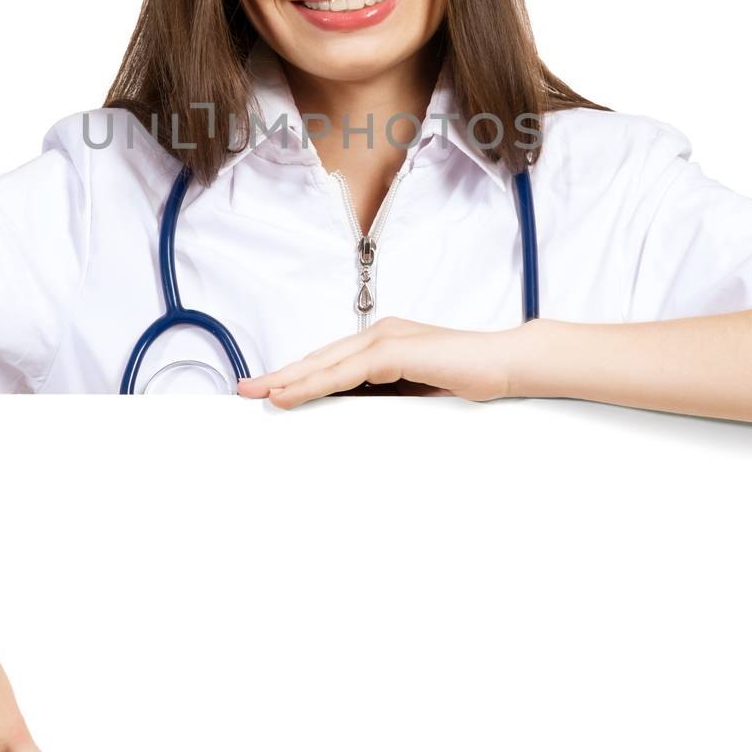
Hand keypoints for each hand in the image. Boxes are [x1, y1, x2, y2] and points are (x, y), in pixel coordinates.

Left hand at [236, 316, 523, 407]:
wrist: (506, 364)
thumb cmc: (469, 379)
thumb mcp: (417, 393)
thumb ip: (388, 398)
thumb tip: (359, 416)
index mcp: (383, 343)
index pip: (330, 360)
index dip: (297, 374)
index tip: (269, 388)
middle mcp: (378, 334)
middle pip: (318, 358)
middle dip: (280, 375)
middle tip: (244, 389)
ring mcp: (385, 339)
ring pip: (324, 363)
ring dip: (287, 379)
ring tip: (257, 393)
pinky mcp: (393, 351)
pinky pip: (344, 372)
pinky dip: (312, 384)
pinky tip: (290, 394)